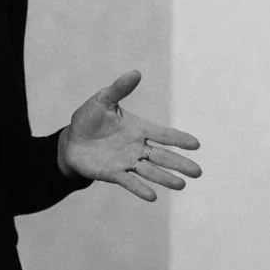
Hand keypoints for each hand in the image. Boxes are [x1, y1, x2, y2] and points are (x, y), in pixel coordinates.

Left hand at [57, 70, 200, 201]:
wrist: (71, 141)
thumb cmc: (89, 118)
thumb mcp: (103, 100)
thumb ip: (120, 89)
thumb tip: (136, 73)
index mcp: (138, 128)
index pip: (163, 134)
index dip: (179, 139)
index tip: (196, 144)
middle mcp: (137, 146)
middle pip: (163, 156)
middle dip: (180, 163)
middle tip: (198, 172)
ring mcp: (126, 161)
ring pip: (151, 171)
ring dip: (166, 178)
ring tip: (182, 185)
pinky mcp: (113, 174)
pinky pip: (130, 182)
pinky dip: (141, 189)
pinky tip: (153, 196)